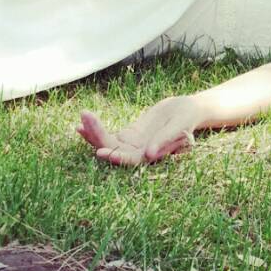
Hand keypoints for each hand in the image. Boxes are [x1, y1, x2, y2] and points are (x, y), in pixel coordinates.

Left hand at [76, 96, 201, 165]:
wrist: (188, 109)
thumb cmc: (187, 118)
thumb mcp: (179, 127)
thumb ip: (165, 140)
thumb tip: (149, 155)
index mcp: (153, 156)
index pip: (131, 160)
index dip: (115, 157)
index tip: (99, 151)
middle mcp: (140, 154)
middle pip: (114, 150)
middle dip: (98, 136)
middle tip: (86, 119)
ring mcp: (132, 145)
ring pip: (108, 143)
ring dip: (93, 132)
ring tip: (83, 116)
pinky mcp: (129, 135)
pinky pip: (109, 135)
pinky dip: (96, 129)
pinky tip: (83, 121)